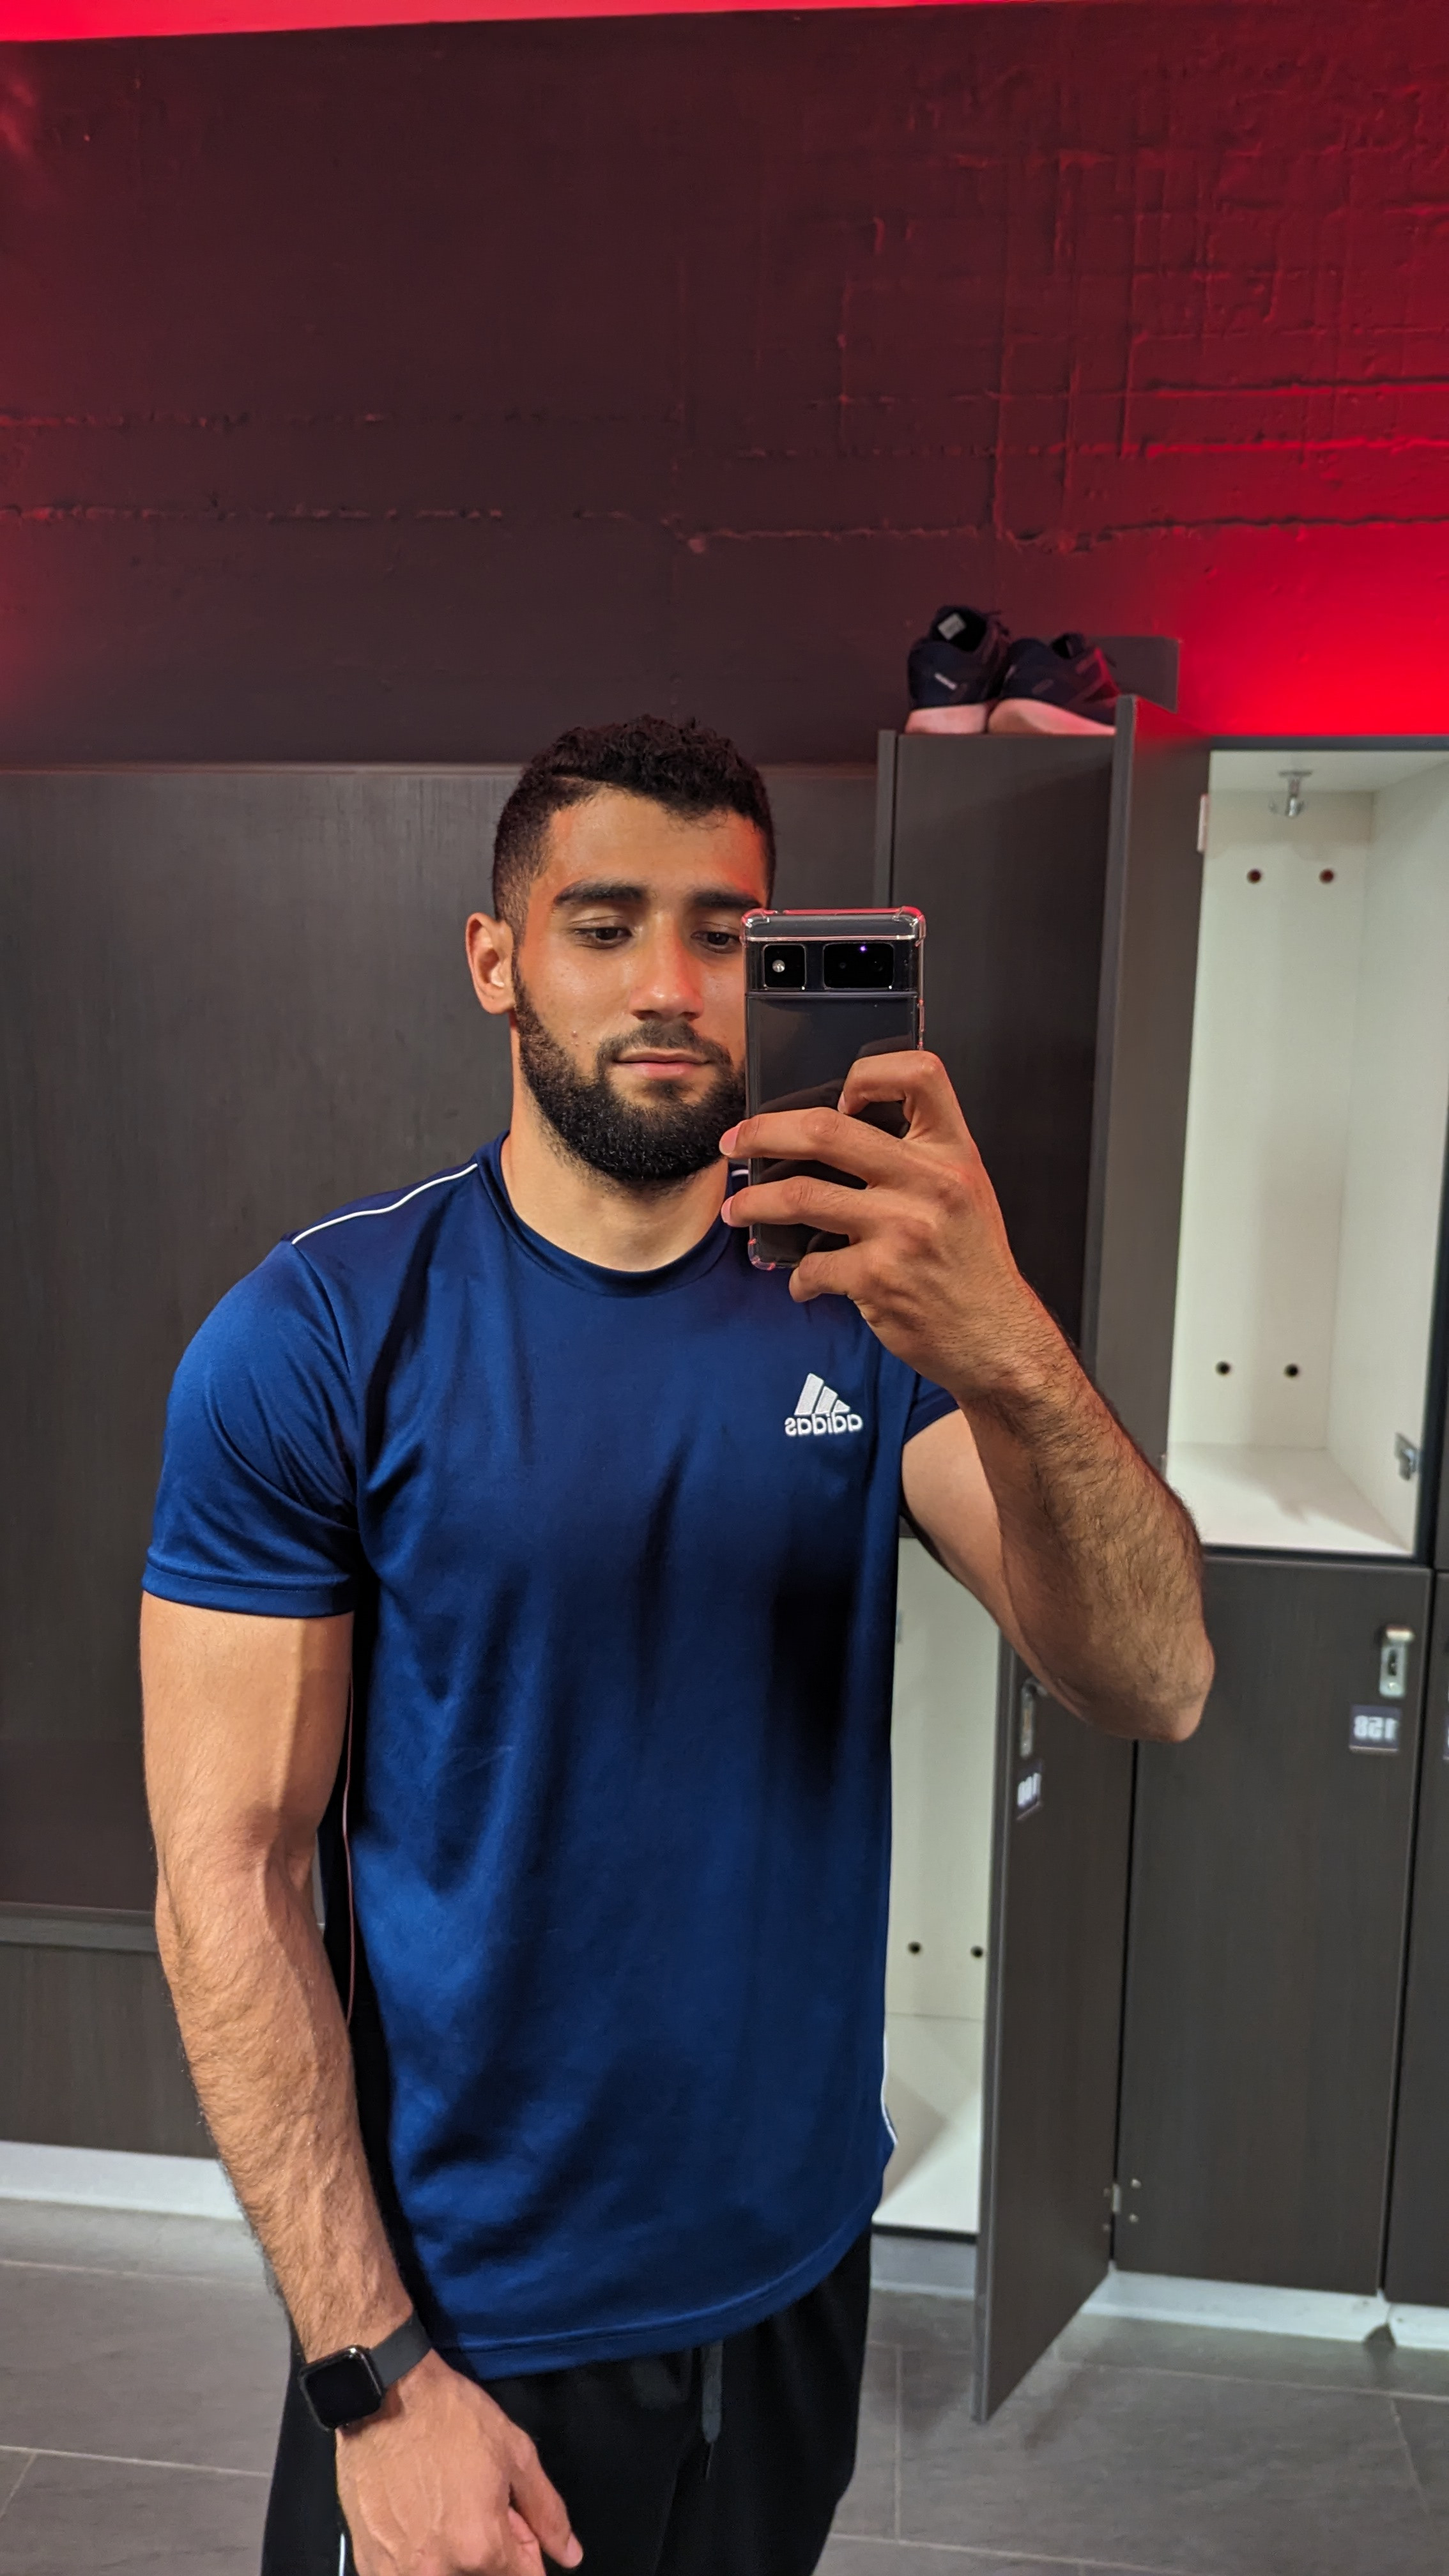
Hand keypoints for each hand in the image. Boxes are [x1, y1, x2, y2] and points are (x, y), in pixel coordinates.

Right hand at [337, 2350, 581, 2575]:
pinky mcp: (368, 2564)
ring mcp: (397, 2573)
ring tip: (443, 2510)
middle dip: (487, 2553)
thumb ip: (546, 2512)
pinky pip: (406, 2572)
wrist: (383, 2397)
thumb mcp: (515, 2454)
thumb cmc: (453, 2418)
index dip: (524, 2549)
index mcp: (480, 2548)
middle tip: (476, 2508)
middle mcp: (438, 2572)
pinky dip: (419, 2555)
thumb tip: (570, 2556)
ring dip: (452, 2555)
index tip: (513, 2522)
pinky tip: (414, 2518)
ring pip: (446, 2575)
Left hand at [720, 1050, 1054, 1399]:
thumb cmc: (974, 1266)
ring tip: (738, 1209)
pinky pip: (811, 1266)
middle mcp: (929, 1183)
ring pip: (801, 1196)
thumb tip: (841, 1135)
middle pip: (826, 1130)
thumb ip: (918, 1159)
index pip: (918, 1074)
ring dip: (754, 1203)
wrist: (997, 1339)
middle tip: (735, 1141)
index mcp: (953, 1152)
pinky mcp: (877, 1277)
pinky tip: (802, 1282)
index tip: (836, 1098)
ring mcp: (901, 1229)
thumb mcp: (966, 1193)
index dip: (868, 1074)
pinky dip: (797, 1278)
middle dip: (763, 1132)